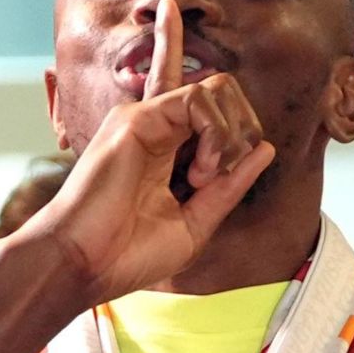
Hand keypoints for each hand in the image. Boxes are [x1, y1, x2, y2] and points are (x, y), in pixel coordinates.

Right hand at [15, 0, 274, 304]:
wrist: (88, 264)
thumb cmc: (130, 254)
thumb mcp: (197, 223)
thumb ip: (230, 186)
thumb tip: (264, 149)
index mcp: (172, 151)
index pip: (209, 104)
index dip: (238, 120)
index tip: (216, 182)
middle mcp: (160, 128)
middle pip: (224, 91)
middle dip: (244, 129)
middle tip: (219, 177)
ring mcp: (148, 120)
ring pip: (217, 88)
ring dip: (229, 135)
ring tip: (203, 178)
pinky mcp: (139, 118)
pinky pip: (198, 98)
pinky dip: (215, 133)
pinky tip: (200, 172)